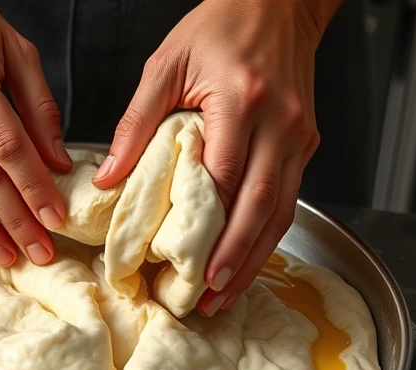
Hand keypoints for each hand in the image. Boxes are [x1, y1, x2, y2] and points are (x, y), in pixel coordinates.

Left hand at [93, 0, 340, 315]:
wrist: (278, 2)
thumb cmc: (220, 27)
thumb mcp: (166, 65)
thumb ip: (136, 123)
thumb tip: (109, 176)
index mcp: (242, 100)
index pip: (225, 176)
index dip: (206, 225)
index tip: (182, 261)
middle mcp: (279, 122)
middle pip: (261, 205)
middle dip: (235, 257)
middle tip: (209, 295)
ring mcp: (299, 135)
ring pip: (282, 209)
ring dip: (255, 256)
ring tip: (226, 292)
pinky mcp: (306, 141)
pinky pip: (290, 197)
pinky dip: (269, 233)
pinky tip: (248, 257)